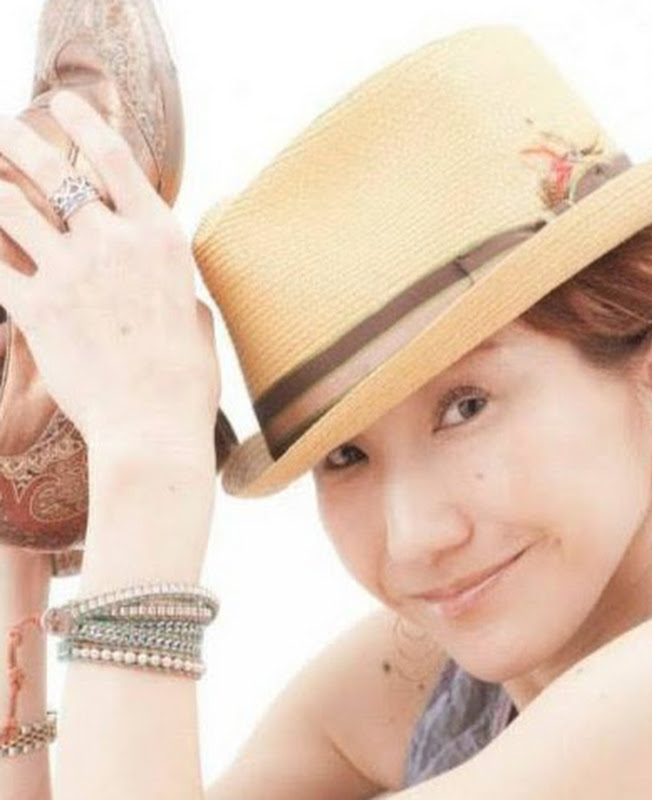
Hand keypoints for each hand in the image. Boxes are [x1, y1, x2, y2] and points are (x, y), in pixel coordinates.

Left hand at [0, 90, 219, 450]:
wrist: (154, 426)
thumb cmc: (186, 379)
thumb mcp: (197, 320)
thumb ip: (178, 289)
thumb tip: (175, 288)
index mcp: (162, 240)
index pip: (117, 160)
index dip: (85, 123)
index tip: (64, 103)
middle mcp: (114, 243)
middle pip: (54, 172)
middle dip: (22, 143)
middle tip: (8, 133)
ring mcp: (70, 272)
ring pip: (11, 208)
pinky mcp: (35, 308)